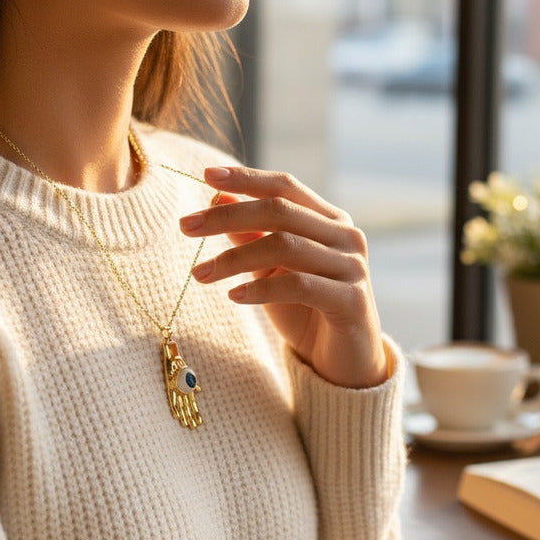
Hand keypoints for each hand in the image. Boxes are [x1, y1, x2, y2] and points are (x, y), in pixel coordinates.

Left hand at [179, 166, 386, 388]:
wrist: (342, 363)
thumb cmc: (306, 312)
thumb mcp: (271, 270)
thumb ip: (251, 234)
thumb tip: (217, 196)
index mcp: (329, 221)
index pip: (285, 186)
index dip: (247, 178)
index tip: (206, 175)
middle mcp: (345, 237)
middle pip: (281, 210)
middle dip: (229, 216)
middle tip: (186, 226)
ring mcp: (352, 267)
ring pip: (286, 245)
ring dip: (235, 258)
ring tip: (201, 273)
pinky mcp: (352, 301)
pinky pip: (300, 285)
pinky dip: (262, 288)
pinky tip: (234, 296)